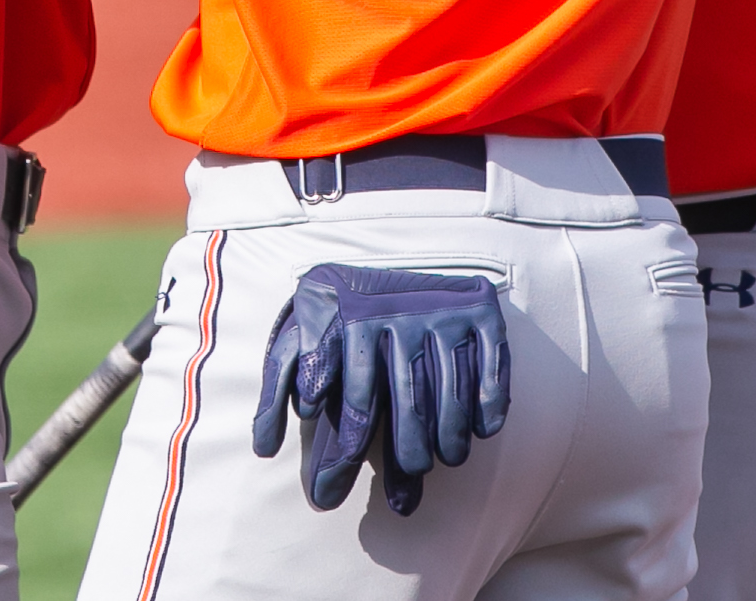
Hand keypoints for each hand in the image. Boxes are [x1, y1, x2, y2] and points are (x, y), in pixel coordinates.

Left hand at [251, 263, 510, 517]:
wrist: (385, 261)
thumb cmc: (337, 316)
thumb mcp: (299, 336)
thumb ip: (277, 387)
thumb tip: (264, 448)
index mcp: (350, 325)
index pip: (354, 404)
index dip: (343, 456)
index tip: (330, 494)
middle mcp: (396, 318)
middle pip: (407, 404)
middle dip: (407, 453)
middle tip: (410, 478)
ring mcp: (440, 315)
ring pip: (450, 392)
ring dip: (450, 437)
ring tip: (444, 458)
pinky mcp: (480, 313)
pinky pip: (491, 365)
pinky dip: (488, 402)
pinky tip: (481, 428)